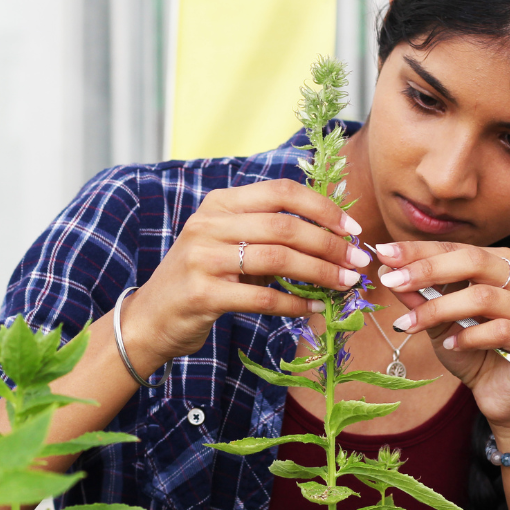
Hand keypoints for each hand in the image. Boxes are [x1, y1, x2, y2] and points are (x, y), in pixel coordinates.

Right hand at [122, 179, 369, 364]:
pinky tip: (315, 309)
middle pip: (285, 226)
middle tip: (358, 262)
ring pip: (278, 259)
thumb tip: (332, 235)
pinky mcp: (202, 294)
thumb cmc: (202, 278)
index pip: (281, 192)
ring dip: (320, 273)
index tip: (352, 229)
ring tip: (345, 285)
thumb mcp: (228, 243)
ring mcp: (202, 258)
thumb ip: (267, 233)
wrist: (151, 317)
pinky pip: (262, 297)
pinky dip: (295, 304)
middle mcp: (209, 224)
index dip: (323, 207)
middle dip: (330, 244)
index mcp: (220, 203)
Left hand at [374, 241, 509, 432]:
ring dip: (439, 309)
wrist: (498, 395)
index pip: (456, 248)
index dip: (419, 250)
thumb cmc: (469, 350)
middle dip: (427, 269)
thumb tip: (388, 270)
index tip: (384, 253)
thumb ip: (418, 295)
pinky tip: (450, 346)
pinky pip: (501, 330)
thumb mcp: (436, 320)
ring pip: (484, 296)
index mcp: (501, 265)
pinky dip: (469, 336)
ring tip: (409, 325)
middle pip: (474, 260)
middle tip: (392, 282)